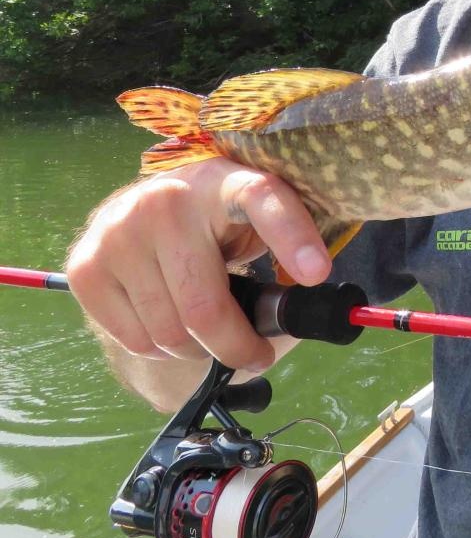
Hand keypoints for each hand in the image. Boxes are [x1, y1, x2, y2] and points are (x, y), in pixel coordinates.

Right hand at [66, 158, 330, 370]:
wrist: (148, 204)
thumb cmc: (220, 223)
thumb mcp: (255, 225)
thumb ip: (283, 258)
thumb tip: (299, 323)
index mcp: (228, 181)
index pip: (263, 200)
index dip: (292, 238)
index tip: (318, 274)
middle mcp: (170, 200)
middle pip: (206, 307)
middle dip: (238, 348)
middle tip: (257, 357)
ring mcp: (120, 230)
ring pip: (167, 333)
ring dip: (196, 352)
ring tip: (209, 335)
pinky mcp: (86, 263)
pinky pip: (132, 338)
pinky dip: (159, 350)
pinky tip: (171, 323)